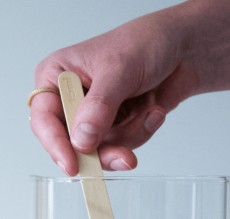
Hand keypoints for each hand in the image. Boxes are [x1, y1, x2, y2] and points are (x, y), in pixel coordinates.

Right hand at [30, 8, 198, 174]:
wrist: (185, 47)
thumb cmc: (146, 42)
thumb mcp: (118, 70)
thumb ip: (99, 107)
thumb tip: (81, 140)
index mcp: (57, 76)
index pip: (44, 120)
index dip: (56, 146)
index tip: (72, 166)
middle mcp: (71, 99)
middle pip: (72, 144)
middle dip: (103, 151)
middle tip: (124, 157)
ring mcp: (93, 116)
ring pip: (100, 150)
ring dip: (130, 135)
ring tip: (149, 111)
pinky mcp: (114, 128)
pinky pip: (122, 147)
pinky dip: (142, 131)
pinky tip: (153, 110)